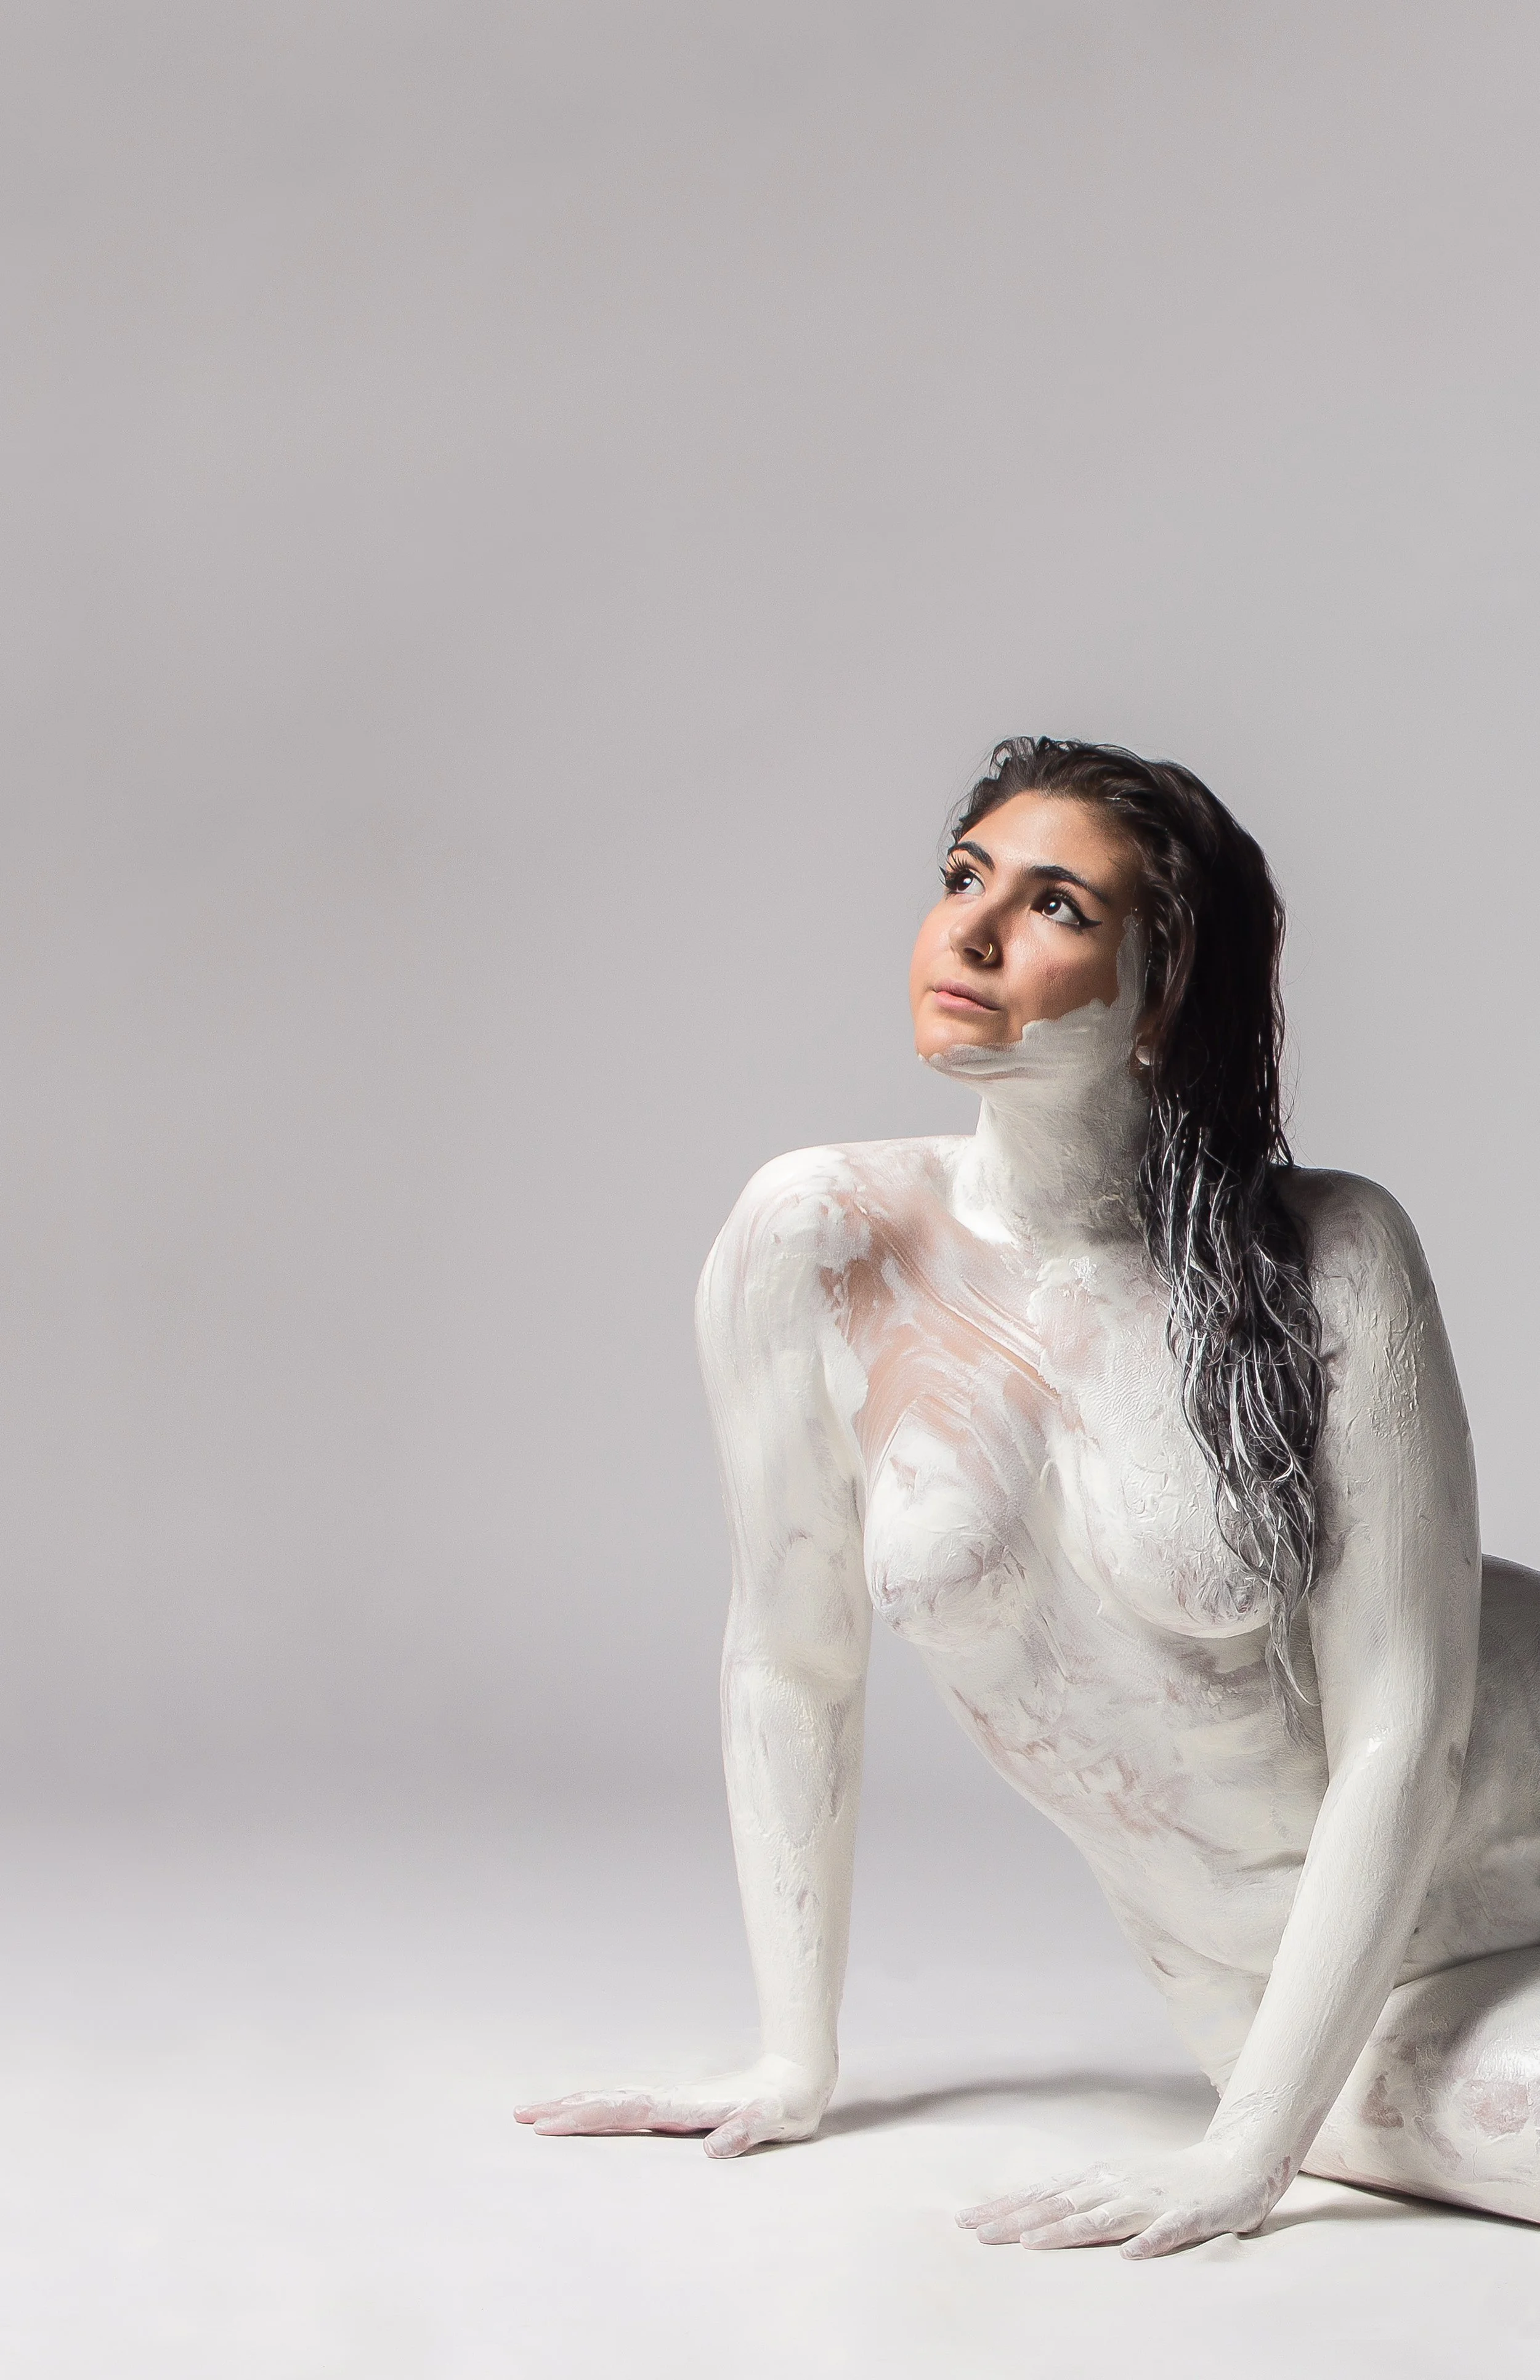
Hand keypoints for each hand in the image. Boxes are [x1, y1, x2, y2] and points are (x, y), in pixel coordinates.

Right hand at [515, 2053, 835, 2158]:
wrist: (798, 2076)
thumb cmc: (786, 2104)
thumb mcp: (772, 2121)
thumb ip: (744, 2131)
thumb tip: (714, 2148)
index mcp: (682, 2105)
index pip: (622, 2110)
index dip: (584, 2116)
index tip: (547, 2122)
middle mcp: (671, 2100)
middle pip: (607, 2101)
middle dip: (563, 2108)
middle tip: (519, 2114)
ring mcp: (673, 2101)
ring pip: (614, 2101)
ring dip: (575, 2105)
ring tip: (537, 2111)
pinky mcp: (680, 2107)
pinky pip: (629, 2108)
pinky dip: (601, 2109)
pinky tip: (589, 2114)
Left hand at [958, 2138, 1292, 2258]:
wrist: (1236, 2164)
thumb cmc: (1170, 2181)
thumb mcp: (1118, 2185)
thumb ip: (1082, 2200)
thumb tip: (1032, 2216)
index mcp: (1099, 2179)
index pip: (1042, 2195)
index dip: (1004, 2208)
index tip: (964, 2221)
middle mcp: (1117, 2186)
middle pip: (1060, 2206)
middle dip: (1018, 2221)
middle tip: (978, 2235)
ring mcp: (1152, 2201)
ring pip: (1104, 2217)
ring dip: (1068, 2231)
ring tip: (1033, 2245)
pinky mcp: (1189, 2216)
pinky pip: (1167, 2232)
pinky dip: (1148, 2242)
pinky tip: (1131, 2255)